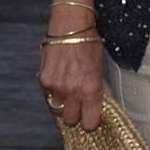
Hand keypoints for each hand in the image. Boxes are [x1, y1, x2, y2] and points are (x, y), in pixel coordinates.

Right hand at [38, 0, 106, 131]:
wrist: (71, 27)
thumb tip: (106, 105)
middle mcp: (73, 91)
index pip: (89, 122)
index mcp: (91, 89)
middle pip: (70, 120)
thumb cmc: (89, 45)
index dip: (91, 121)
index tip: (92, 117)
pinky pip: (49, 95)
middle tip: (80, 103)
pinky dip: (54, 91)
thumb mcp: (101, 67)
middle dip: (75, 114)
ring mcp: (56, 87)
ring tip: (70, 87)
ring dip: (63, 103)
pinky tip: (60, 77)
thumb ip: (101, 88)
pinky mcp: (43, 81)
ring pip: (57, 109)